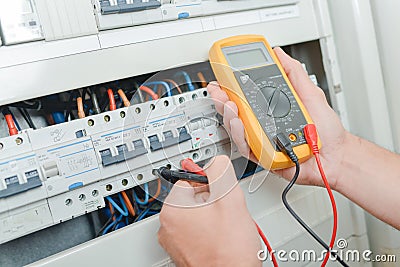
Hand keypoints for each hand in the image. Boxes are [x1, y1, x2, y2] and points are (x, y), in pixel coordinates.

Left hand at [158, 155, 260, 266]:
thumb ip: (221, 171)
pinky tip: (223, 238)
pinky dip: (210, 231)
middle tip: (227, 212)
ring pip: (197, 215)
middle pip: (193, 197)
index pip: (189, 178)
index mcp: (172, 209)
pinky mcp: (184, 252)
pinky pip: (197, 231)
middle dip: (213, 200)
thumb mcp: (230, 198)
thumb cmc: (228, 251)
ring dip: (213, 216)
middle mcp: (168, 226)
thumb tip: (217, 161)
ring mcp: (175, 241)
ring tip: (226, 229)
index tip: (219, 188)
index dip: (210, 181)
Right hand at [208, 47, 349, 188]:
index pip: (246, 93)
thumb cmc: (325, 130)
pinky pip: (245, 146)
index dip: (232, 84)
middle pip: (236, 110)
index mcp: (271, 107)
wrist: (336, 155)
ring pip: (237, 127)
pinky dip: (240, 134)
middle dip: (223, 98)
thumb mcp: (310, 93)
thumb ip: (294, 73)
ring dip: (229, 115)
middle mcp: (263, 122)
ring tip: (229, 104)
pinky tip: (239, 123)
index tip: (223, 74)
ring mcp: (261, 138)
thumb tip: (279, 54)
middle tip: (219, 89)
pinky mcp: (262, 155)